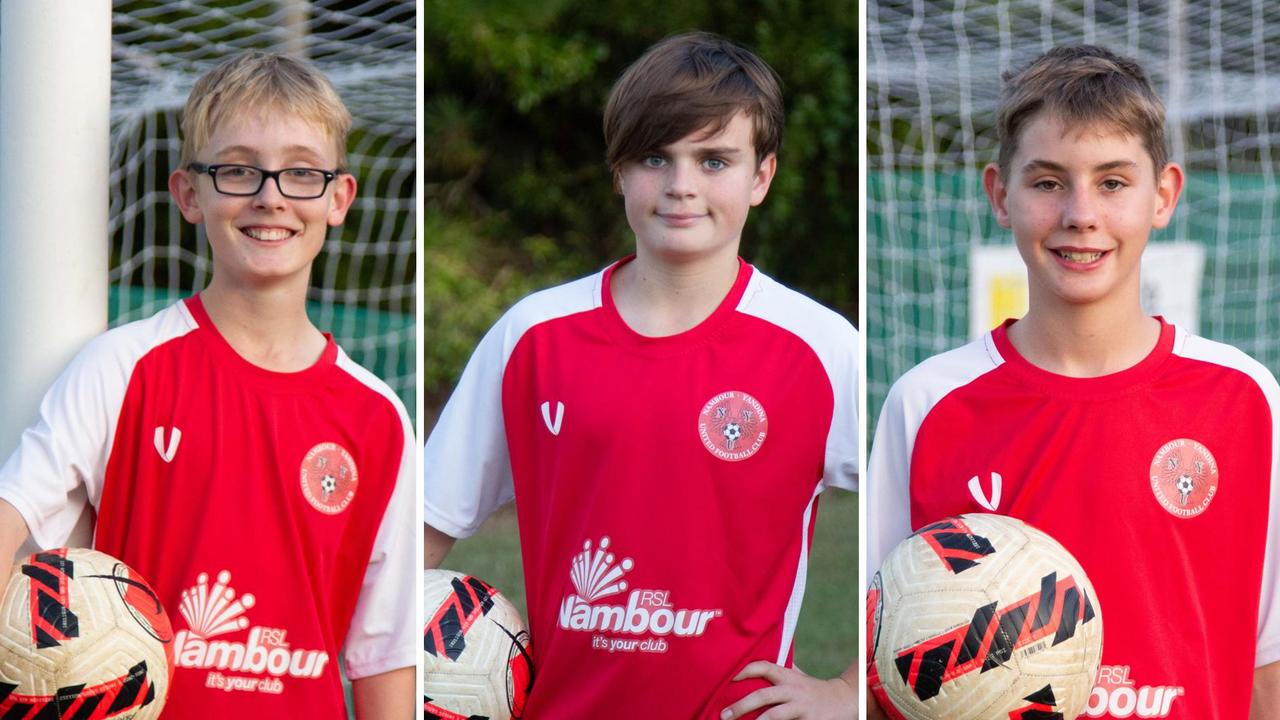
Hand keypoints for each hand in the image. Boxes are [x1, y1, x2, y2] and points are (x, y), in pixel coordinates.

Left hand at [720, 662, 857, 719]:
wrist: (844, 700)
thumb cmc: (813, 689)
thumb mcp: (797, 676)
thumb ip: (779, 670)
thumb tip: (755, 661)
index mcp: (787, 676)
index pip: (762, 666)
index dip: (744, 669)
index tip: (726, 676)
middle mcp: (792, 689)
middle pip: (763, 695)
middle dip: (742, 705)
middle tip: (724, 714)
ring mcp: (801, 706)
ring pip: (775, 715)